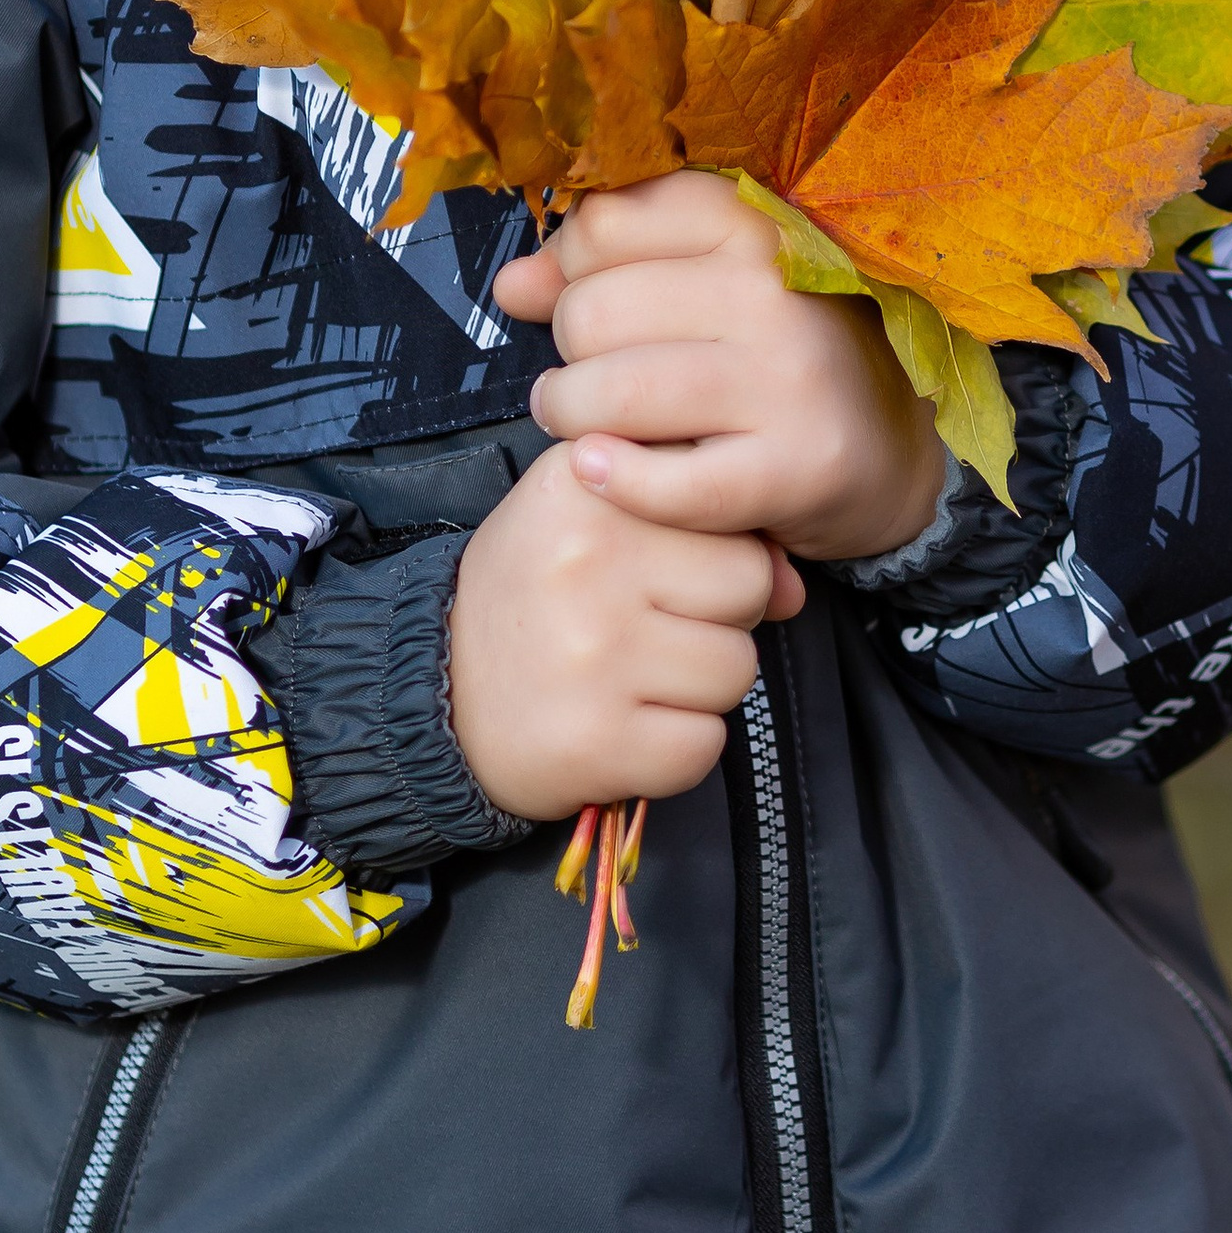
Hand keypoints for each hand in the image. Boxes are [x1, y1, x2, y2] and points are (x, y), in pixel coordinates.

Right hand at [447, 443, 803, 823]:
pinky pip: (705, 745)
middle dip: (718, 615)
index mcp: (583, 485)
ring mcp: (593, 655)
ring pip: (737, 670)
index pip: (726, 509)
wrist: (438, 696)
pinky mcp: (600, 741)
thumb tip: (794, 588)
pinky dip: (677, 747)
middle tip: (650, 627)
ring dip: (700, 686)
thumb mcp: (597, 520)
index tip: (665, 567)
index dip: (715, 548)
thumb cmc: (537, 596)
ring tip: (634, 677)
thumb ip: (699, 526)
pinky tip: (626, 726)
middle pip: (746, 585)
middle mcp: (586, 561)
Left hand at [492, 170, 948, 567]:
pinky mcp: (796, 466)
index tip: (589, 297)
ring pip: (611, 393)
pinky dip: (616, 482)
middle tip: (594, 377)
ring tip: (584, 425)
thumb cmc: (776, 360)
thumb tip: (511, 284)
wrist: (889, 453)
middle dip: (570, 352)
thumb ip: (604, 272)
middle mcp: (775, 288)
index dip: (570, 266)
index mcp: (753, 222)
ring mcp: (789, 377)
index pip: (605, 223)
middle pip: (592, 310)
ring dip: (572, 417)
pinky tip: (605, 472)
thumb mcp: (705, 290)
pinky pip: (663, 482)